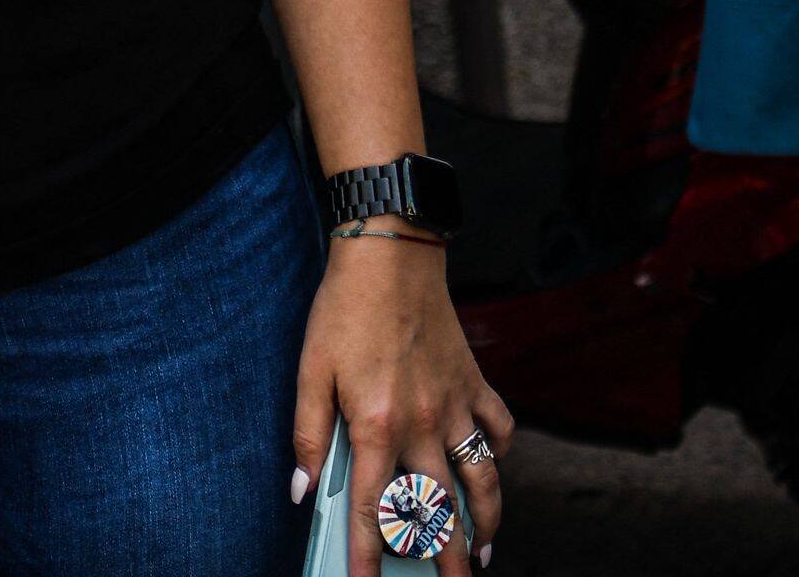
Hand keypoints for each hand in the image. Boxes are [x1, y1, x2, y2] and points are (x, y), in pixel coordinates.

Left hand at [296, 233, 508, 572]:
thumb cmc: (344, 310)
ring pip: (482, 481)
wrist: (391, 253)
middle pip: (438, 510)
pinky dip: (498, 453)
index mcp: (375, 426)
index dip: (367, 555)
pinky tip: (491, 468)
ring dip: (485, 524)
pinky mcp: (475, 383)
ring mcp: (455, 406)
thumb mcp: (309, 371)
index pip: (370, 509)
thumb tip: (300, 488)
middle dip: (443, 560)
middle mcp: (422, 425)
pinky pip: (499, 429)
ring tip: (479, 555)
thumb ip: (306, 433)